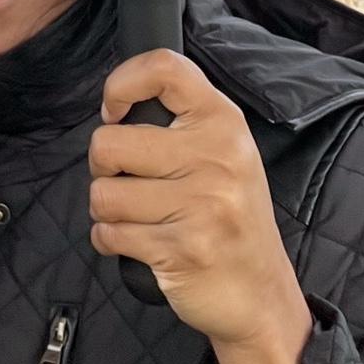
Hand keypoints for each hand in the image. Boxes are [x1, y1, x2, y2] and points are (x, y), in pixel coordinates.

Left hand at [89, 49, 312, 363]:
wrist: (261, 295)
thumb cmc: (229, 215)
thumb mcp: (224, 152)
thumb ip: (180, 120)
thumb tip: (116, 104)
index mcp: (223, 122)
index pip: (165, 67)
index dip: (122, 83)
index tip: (114, 111)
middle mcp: (216, 157)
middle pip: (109, 142)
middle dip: (103, 166)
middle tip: (126, 179)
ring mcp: (202, 204)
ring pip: (103, 194)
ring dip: (106, 210)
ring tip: (137, 217)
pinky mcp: (182, 249)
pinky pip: (109, 233)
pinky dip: (110, 240)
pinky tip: (140, 243)